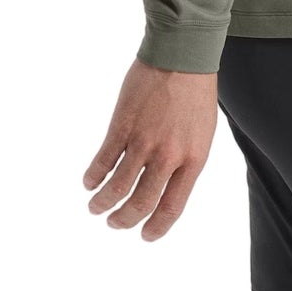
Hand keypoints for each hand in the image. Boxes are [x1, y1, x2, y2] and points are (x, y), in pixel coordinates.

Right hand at [82, 55, 218, 240]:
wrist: (182, 55)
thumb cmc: (196, 92)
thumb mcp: (202, 133)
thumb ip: (186, 161)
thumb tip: (167, 187)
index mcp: (193, 159)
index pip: (172, 207)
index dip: (156, 227)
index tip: (145, 235)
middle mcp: (168, 156)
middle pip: (140, 203)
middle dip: (124, 220)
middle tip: (115, 223)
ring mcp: (143, 142)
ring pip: (117, 187)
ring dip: (103, 203)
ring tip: (96, 208)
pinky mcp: (122, 126)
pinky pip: (103, 161)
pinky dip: (93, 176)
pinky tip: (89, 182)